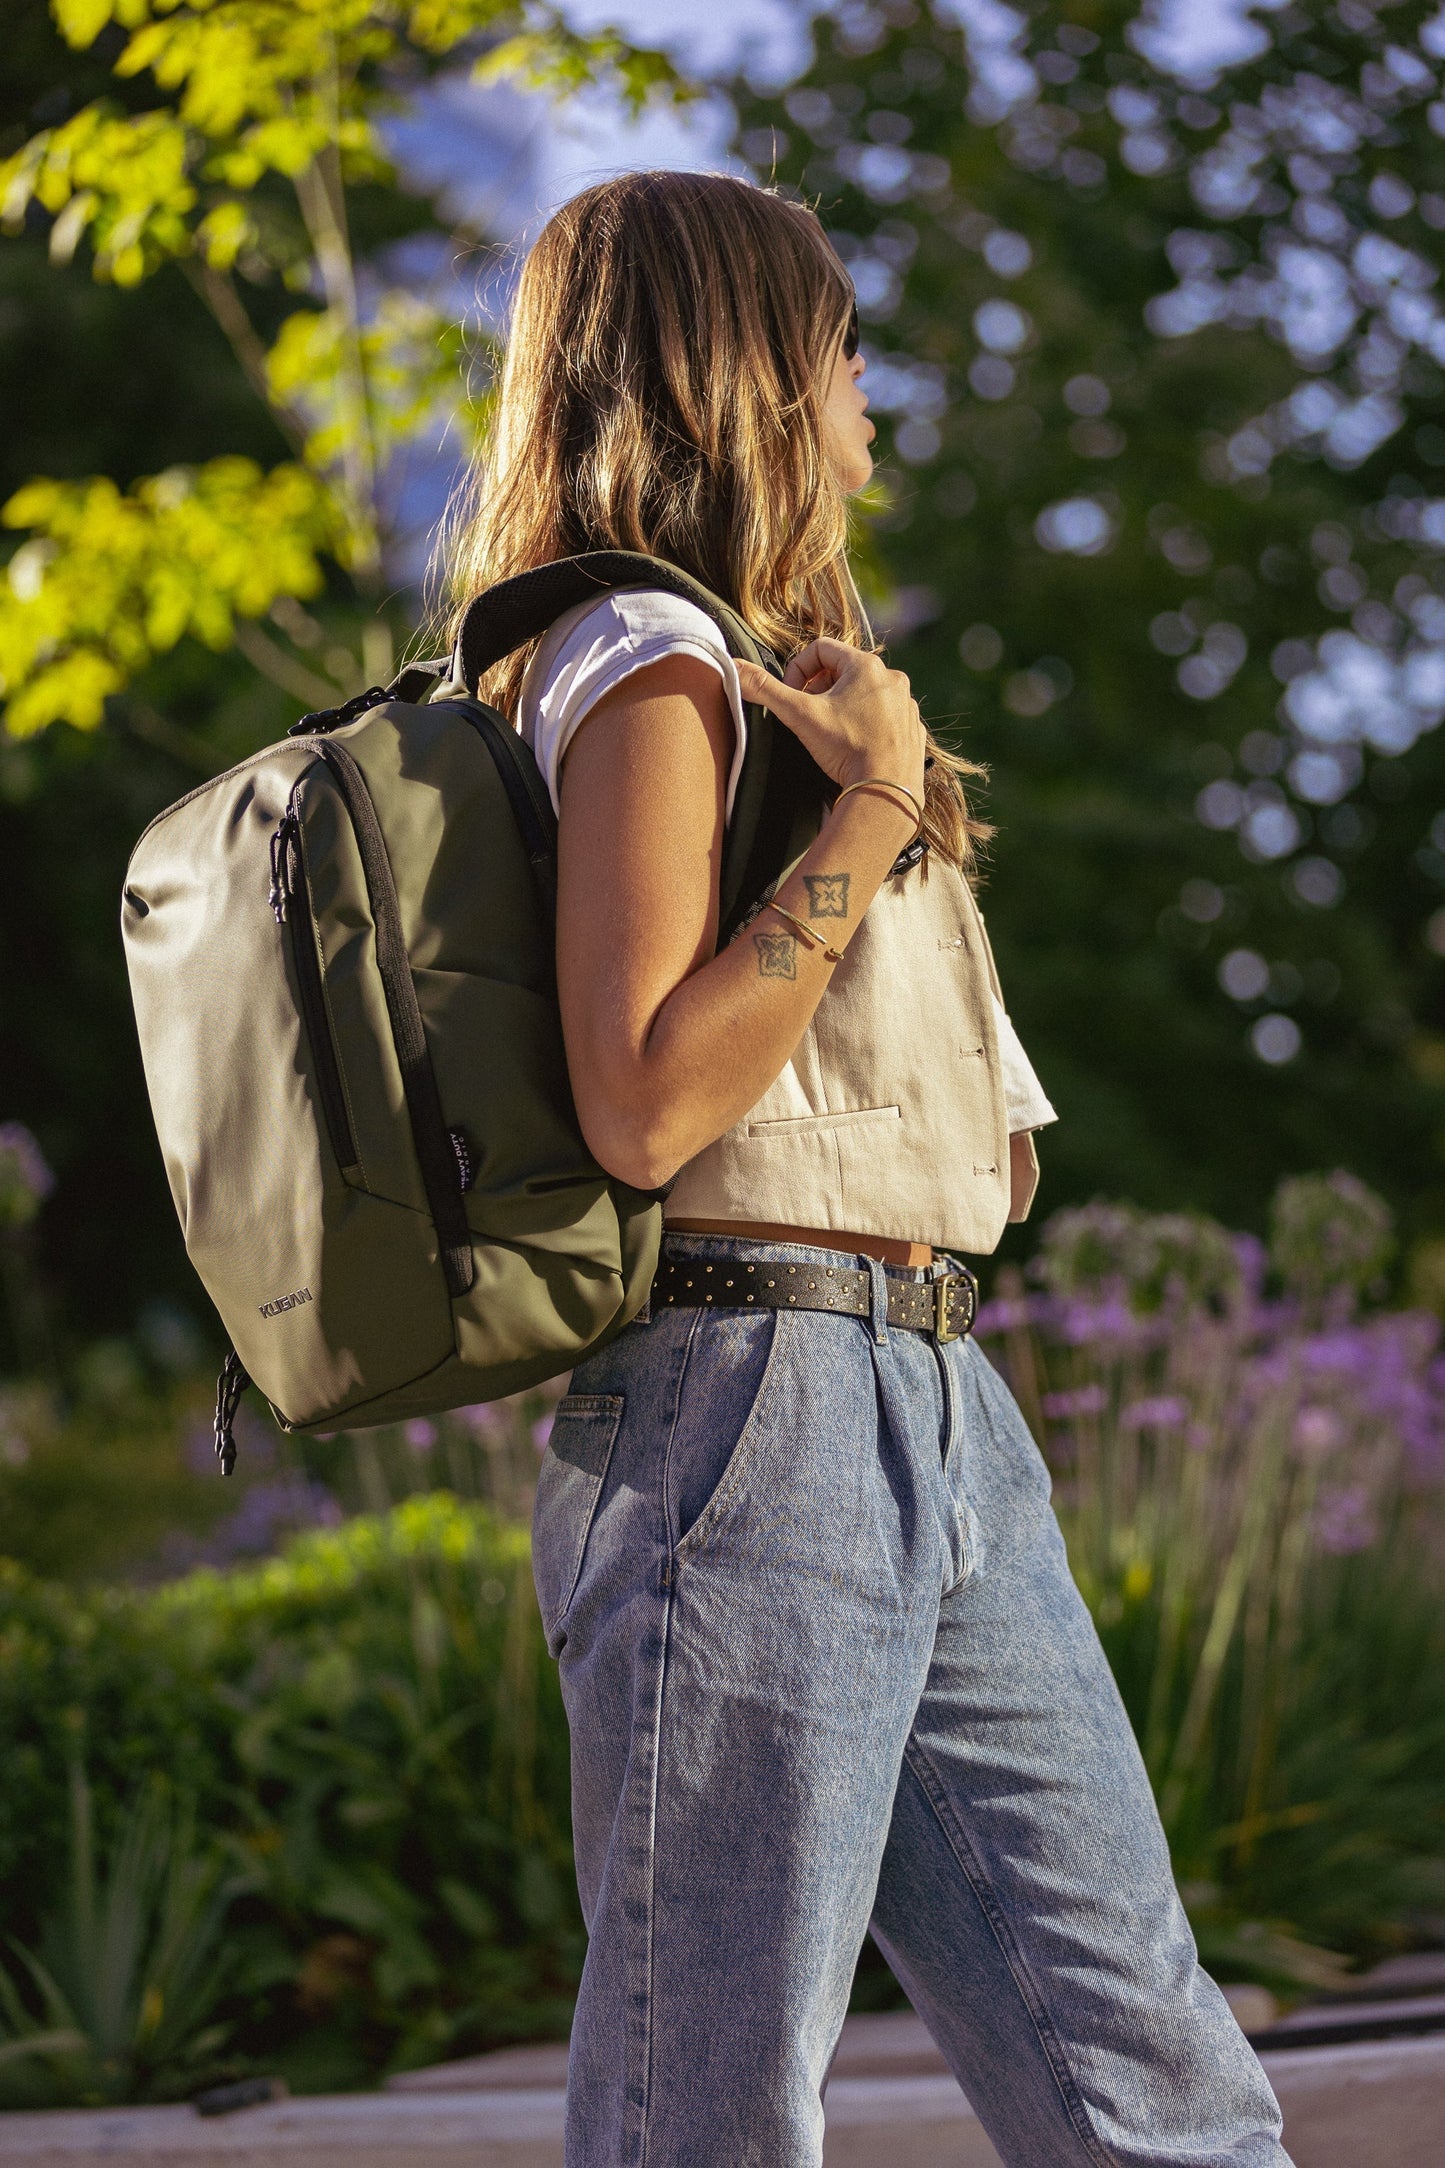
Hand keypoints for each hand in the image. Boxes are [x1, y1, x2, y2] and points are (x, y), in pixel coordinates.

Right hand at [735, 640, 924, 801]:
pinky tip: (855, 747)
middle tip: (808, 716)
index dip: (798, 669)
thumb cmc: (847, 749)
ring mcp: (906, 705)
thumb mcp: (801, 716)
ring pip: (865, 694)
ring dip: (843, 707)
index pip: (821, 648)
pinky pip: (885, 716)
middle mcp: (892, 679)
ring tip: (832, 733)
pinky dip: (866, 725)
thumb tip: (735, 669)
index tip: (792, 695)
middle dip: (820, 689)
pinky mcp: (912, 729)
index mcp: (866, 666)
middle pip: (844, 670)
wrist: (886, 792)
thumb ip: (766, 690)